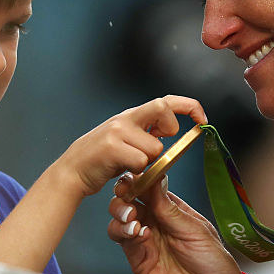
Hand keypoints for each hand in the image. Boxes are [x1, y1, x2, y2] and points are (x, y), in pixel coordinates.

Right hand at [52, 95, 206, 197]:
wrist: (71, 172)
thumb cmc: (102, 160)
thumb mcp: (125, 139)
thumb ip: (146, 133)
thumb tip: (171, 132)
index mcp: (132, 116)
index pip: (166, 101)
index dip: (188, 106)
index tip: (202, 120)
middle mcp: (125, 118)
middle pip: (162, 108)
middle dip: (169, 127)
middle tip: (160, 142)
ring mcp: (117, 131)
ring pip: (155, 147)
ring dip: (149, 162)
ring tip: (130, 166)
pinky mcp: (111, 148)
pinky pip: (140, 161)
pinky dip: (137, 172)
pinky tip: (122, 171)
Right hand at [107, 175, 251, 273]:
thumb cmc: (213, 262)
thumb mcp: (195, 230)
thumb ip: (170, 209)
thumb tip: (155, 178)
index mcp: (171, 209)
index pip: (149, 186)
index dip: (139, 180)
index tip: (134, 177)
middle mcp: (155, 221)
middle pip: (128, 199)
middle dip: (124, 195)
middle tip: (128, 200)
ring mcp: (144, 239)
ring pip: (119, 218)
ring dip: (120, 213)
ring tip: (133, 220)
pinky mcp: (137, 258)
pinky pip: (120, 239)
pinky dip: (123, 233)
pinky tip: (138, 235)